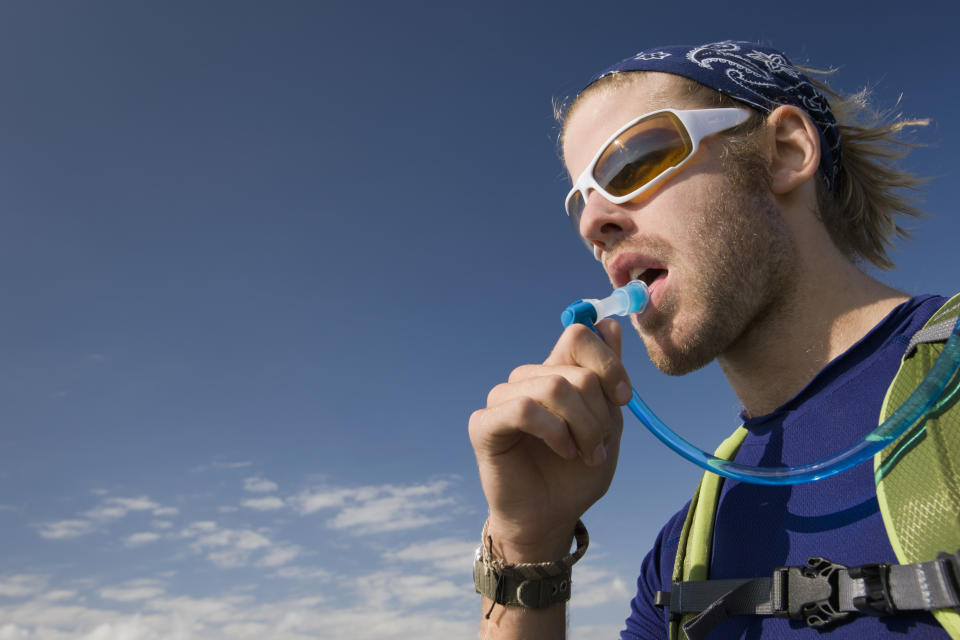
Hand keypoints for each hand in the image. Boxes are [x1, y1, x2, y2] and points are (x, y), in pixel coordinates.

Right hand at [468, 319, 631, 558]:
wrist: (550, 517)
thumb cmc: (576, 475)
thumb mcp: (607, 425)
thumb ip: (606, 378)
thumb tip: (610, 324)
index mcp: (555, 373)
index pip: (579, 334)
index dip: (608, 363)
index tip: (623, 398)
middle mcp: (527, 380)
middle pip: (575, 371)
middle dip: (599, 414)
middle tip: (599, 447)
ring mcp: (502, 400)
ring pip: (552, 388)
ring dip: (581, 426)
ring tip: (585, 455)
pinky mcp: (484, 424)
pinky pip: (523, 410)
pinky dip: (553, 432)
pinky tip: (562, 451)